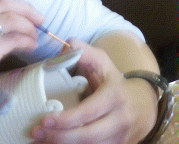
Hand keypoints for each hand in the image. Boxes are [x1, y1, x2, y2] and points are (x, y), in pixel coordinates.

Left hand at [31, 39, 157, 143]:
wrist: (141, 106)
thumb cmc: (113, 82)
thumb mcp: (102, 62)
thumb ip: (83, 52)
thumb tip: (66, 44)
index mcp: (114, 97)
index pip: (89, 112)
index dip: (67, 119)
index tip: (45, 119)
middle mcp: (119, 120)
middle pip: (89, 136)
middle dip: (60, 136)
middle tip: (37, 132)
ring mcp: (119, 137)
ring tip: (39, 139)